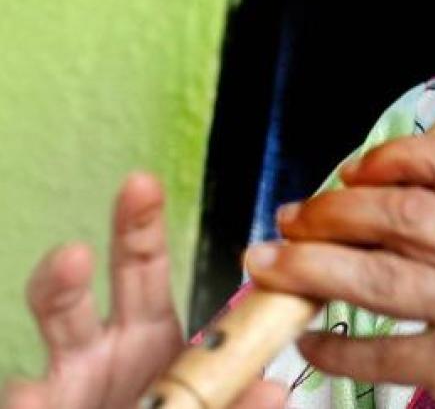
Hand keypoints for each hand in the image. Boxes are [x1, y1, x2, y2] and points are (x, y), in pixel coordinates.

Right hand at [2, 172, 285, 408]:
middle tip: (89, 240)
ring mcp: (67, 381)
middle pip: (80, 294)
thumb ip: (238, 399)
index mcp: (148, 332)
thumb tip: (273, 390)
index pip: (142, 265)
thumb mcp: (213, 402)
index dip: (140, 225)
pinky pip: (25, 399)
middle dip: (79, 265)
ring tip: (66, 277)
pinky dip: (26, 399)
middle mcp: (102, 347)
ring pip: (49, 340)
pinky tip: (30, 397)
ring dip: (53, 304)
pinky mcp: (41, 408)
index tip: (142, 183)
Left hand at [246, 136, 434, 407]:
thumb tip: (388, 205)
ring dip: (309, 267)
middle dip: (334, 210)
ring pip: (377, 275)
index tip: (351, 170)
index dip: (392, 157)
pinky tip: (310, 339)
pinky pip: (376, 353)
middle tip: (293, 218)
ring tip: (268, 264)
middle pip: (404, 213)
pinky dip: (332, 345)